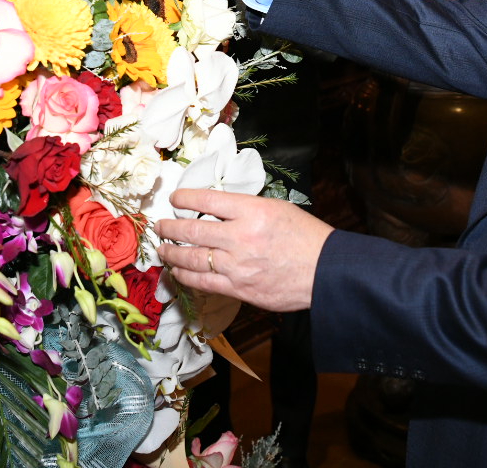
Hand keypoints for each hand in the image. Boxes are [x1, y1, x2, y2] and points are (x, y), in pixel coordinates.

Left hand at [155, 189, 333, 312]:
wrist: (326, 271)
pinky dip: (185, 276)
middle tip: (161, 225)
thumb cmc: (306, 236)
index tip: (175, 198)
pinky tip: (177, 271)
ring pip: (191, 258)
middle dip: (170, 227)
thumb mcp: (277, 209)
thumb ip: (246, 208)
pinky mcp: (238, 288)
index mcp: (251, 211)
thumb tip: (217, 210)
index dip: (185, 197)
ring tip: (162, 248)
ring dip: (172, 252)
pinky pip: (202, 282)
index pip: (207, 200)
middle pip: (192, 230)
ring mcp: (237, 265)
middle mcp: (240, 237)